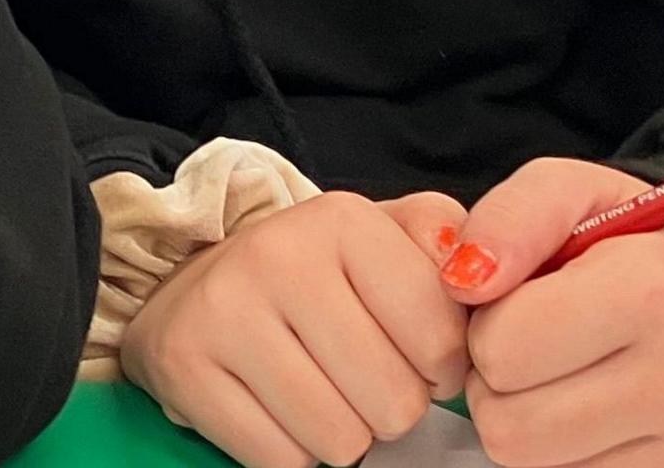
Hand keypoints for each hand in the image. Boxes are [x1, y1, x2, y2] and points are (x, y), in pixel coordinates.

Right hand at [118, 190, 472, 466]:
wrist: (193, 289)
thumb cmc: (311, 277)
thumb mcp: (382, 240)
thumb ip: (442, 245)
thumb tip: (479, 278)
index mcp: (341, 220)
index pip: (441, 341)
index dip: (441, 369)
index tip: (414, 356)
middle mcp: (278, 255)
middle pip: (395, 402)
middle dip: (390, 407)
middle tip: (360, 379)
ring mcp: (224, 311)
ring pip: (341, 440)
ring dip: (342, 434)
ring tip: (319, 393)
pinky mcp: (184, 367)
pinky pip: (281, 460)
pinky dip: (291, 451)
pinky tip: (277, 409)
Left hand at [441, 159, 663, 467]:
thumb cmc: (628, 247)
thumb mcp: (569, 193)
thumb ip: (509, 216)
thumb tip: (463, 279)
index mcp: (655, 289)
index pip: (502, 347)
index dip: (492, 320)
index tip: (524, 300)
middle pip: (506, 421)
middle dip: (500, 376)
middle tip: (539, 342)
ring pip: (527, 463)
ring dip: (525, 419)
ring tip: (565, 373)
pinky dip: (563, 453)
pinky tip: (594, 412)